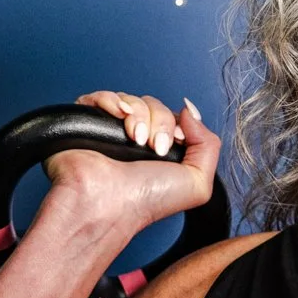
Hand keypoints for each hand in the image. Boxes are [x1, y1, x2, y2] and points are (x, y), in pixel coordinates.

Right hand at [42, 89, 218, 232]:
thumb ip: (209, 146)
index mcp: (161, 153)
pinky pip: (101, 96)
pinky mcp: (88, 123)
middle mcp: (137, 141)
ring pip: (132, 100)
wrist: (109, 201)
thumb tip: (191, 112)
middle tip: (155, 147)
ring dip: (140, 115)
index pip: (173, 118)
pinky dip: (113, 101)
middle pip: (154, 106)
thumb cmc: (146, 200)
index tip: (174, 142)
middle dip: (161, 122)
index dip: (176, 124)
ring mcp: (112, 131)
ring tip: (136, 139)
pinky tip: (120, 117)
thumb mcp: (198, 183)